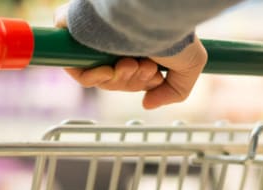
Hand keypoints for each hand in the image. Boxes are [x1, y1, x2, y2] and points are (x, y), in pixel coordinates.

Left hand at [54, 4, 207, 109]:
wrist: (155, 12)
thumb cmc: (174, 32)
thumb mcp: (190, 66)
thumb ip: (174, 91)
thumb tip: (146, 104)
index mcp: (136, 43)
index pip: (128, 75)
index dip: (140, 83)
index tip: (154, 77)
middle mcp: (114, 39)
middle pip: (113, 80)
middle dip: (131, 82)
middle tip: (145, 68)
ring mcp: (94, 37)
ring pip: (97, 77)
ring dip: (117, 80)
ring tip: (133, 64)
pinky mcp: (73, 31)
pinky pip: (76, 67)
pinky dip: (92, 77)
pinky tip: (110, 71)